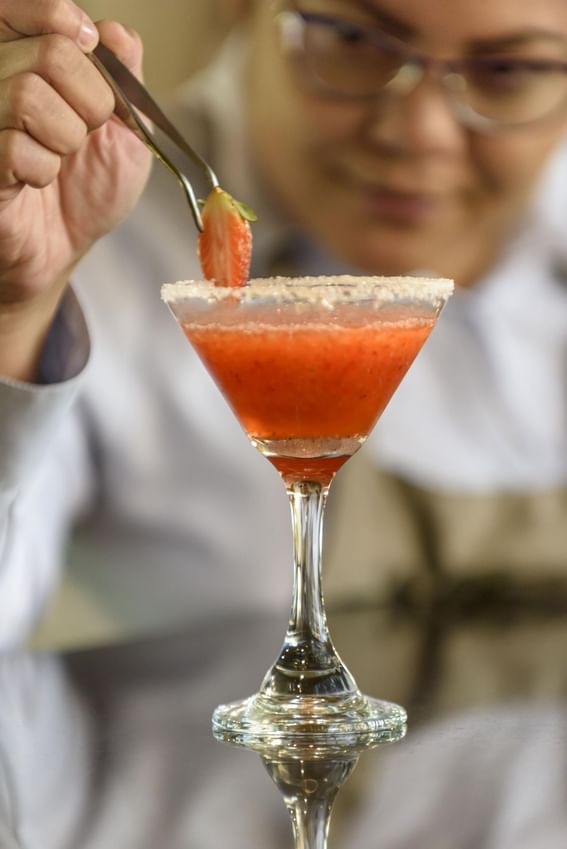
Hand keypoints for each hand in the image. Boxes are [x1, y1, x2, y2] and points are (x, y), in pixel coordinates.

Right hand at [0, 1, 151, 377]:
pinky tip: (35, 182)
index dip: (60, 18)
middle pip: (48, 52)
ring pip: (29, 96)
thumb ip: (125, 79)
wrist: (64, 248)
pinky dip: (42, 171)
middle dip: (90, 100)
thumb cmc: (87, 189)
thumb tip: (115, 32)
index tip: (87, 45)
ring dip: (66, 139)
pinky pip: (16, 148)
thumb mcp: (125, 132)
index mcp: (24, 58)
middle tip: (86, 133)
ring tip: (60, 160)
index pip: (26, 7)